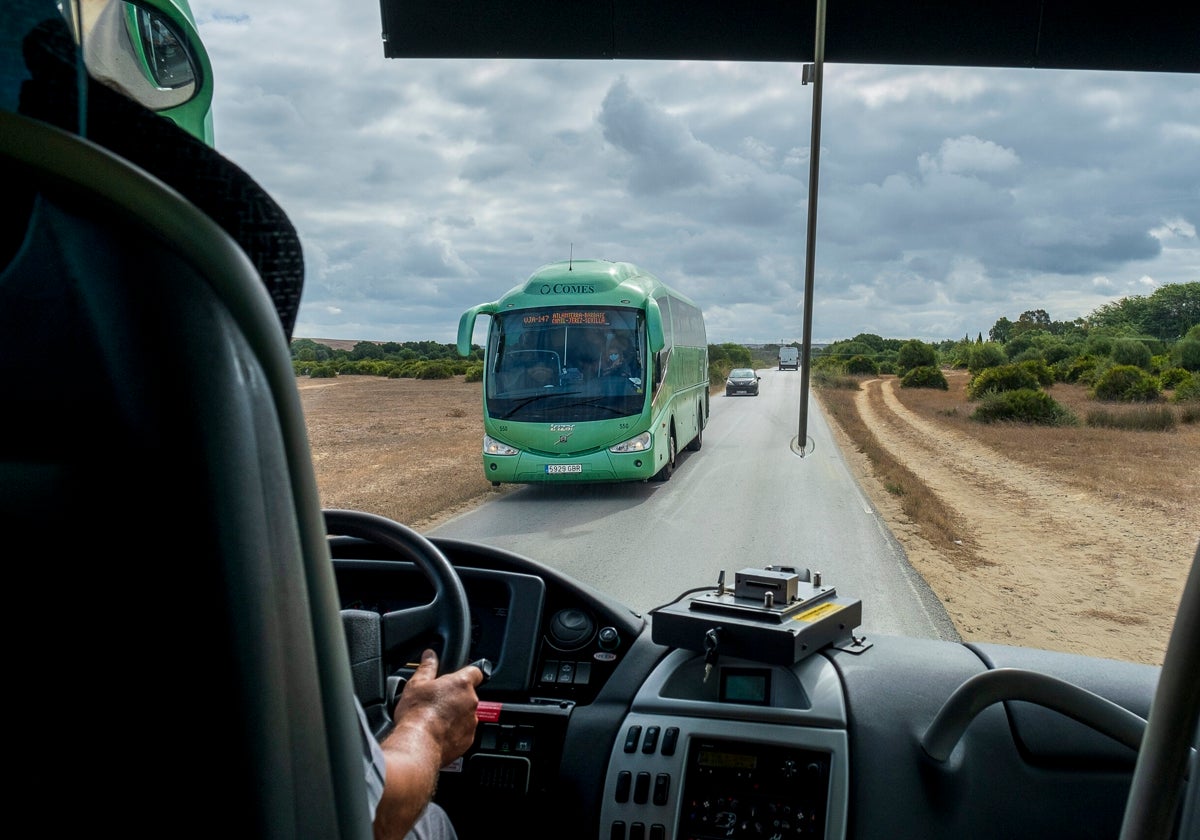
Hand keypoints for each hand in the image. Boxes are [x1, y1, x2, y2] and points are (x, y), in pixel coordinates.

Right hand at [390, 649, 483, 767]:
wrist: (418, 745)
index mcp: (461, 684)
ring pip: (466, 714)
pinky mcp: (468, 739)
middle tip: (437, 702)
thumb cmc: (416, 714)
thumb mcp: (416, 684)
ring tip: (435, 719)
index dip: (469, 672)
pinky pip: (464, 732)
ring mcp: (471, 721)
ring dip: (455, 715)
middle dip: (455, 697)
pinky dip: (454, 732)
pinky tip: (438, 732)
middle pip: (468, 695)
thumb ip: (427, 667)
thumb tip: (430, 655)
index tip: (461, 676)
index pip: (476, 671)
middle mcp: (471, 701)